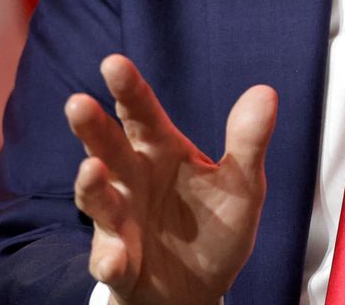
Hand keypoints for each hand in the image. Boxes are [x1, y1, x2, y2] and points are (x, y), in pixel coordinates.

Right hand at [65, 54, 276, 304]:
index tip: (113, 63)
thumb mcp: (242, 184)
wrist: (199, 290)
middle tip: (78, 103)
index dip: (129, 89)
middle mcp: (132, 179)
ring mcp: (121, 221)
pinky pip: (111, 259)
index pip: (142, 113)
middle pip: (107, 147)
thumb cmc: (214, 226)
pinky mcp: (119, 262)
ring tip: (91, 171)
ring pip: (99, 199)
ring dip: (91, 186)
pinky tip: (115, 260)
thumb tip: (266, 92)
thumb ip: (248, 141)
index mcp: (160, 151)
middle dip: (92, 127)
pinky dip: (111, 259)